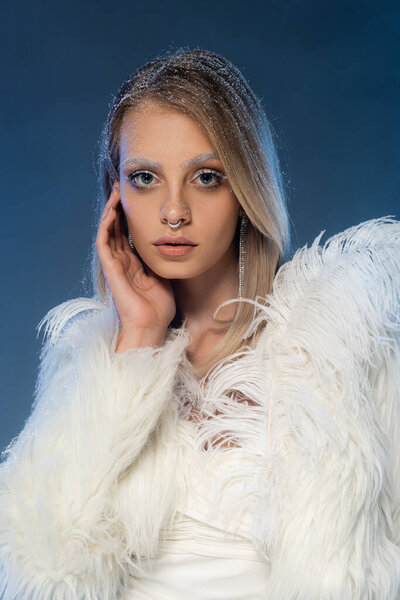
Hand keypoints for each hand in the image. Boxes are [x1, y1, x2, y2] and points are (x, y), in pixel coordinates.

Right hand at [95, 184, 176, 334]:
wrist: (151, 325)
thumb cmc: (159, 308)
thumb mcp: (164, 276)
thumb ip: (162, 260)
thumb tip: (171, 244)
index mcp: (134, 264)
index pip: (127, 234)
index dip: (128, 216)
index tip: (133, 198)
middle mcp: (122, 262)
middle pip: (115, 228)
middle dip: (117, 208)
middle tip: (120, 187)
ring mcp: (115, 265)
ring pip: (107, 232)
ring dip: (110, 211)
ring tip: (115, 193)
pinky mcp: (110, 269)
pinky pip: (103, 243)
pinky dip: (105, 226)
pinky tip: (111, 211)